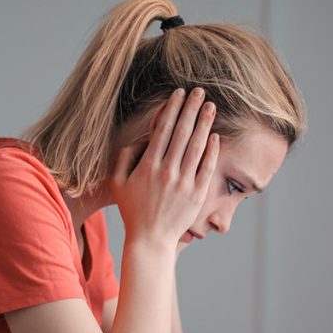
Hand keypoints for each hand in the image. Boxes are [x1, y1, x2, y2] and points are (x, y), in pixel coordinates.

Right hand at [110, 87, 219, 247]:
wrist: (150, 240)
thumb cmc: (132, 210)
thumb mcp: (118, 182)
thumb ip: (125, 157)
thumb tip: (140, 139)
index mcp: (148, 166)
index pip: (162, 129)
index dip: (172, 108)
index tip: (179, 93)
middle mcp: (167, 171)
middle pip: (182, 132)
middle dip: (192, 109)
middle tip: (200, 92)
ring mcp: (184, 183)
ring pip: (197, 146)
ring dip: (205, 123)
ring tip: (211, 106)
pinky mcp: (197, 194)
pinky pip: (207, 167)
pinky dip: (212, 150)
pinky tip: (215, 136)